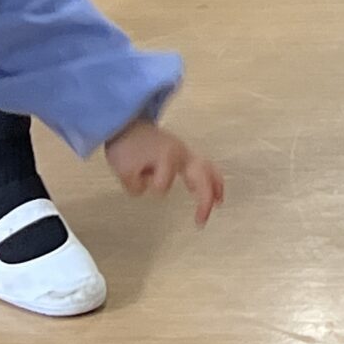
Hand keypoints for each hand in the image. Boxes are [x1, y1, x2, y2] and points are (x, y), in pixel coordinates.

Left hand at [105, 120, 223, 225]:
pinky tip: (212, 189)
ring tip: (219, 202)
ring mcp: (184, 152)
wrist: (126, 123)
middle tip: (201, 220)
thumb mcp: (124, 170)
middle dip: (205, 199)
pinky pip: (203, 166)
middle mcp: (181, 154)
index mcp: (168, 157)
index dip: (150, 186)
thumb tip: (149, 188)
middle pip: (203, 176)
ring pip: (207, 169)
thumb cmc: (126, 145)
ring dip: (214, 186)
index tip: (139, 178)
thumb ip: (137, 187)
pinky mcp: (181, 152)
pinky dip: (210, 178)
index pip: (162, 185)